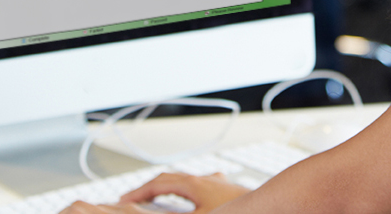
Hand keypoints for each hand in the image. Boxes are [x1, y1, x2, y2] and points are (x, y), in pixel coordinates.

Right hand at [121, 171, 247, 212]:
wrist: (268, 206)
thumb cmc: (234, 211)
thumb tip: (143, 211)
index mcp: (193, 184)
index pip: (158, 183)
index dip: (138, 192)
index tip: (122, 200)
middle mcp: (205, 180)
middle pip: (171, 178)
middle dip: (150, 188)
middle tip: (135, 199)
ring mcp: (217, 184)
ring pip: (188, 181)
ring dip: (170, 187)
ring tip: (161, 196)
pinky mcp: (228, 191)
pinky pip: (203, 186)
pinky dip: (191, 191)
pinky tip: (198, 197)